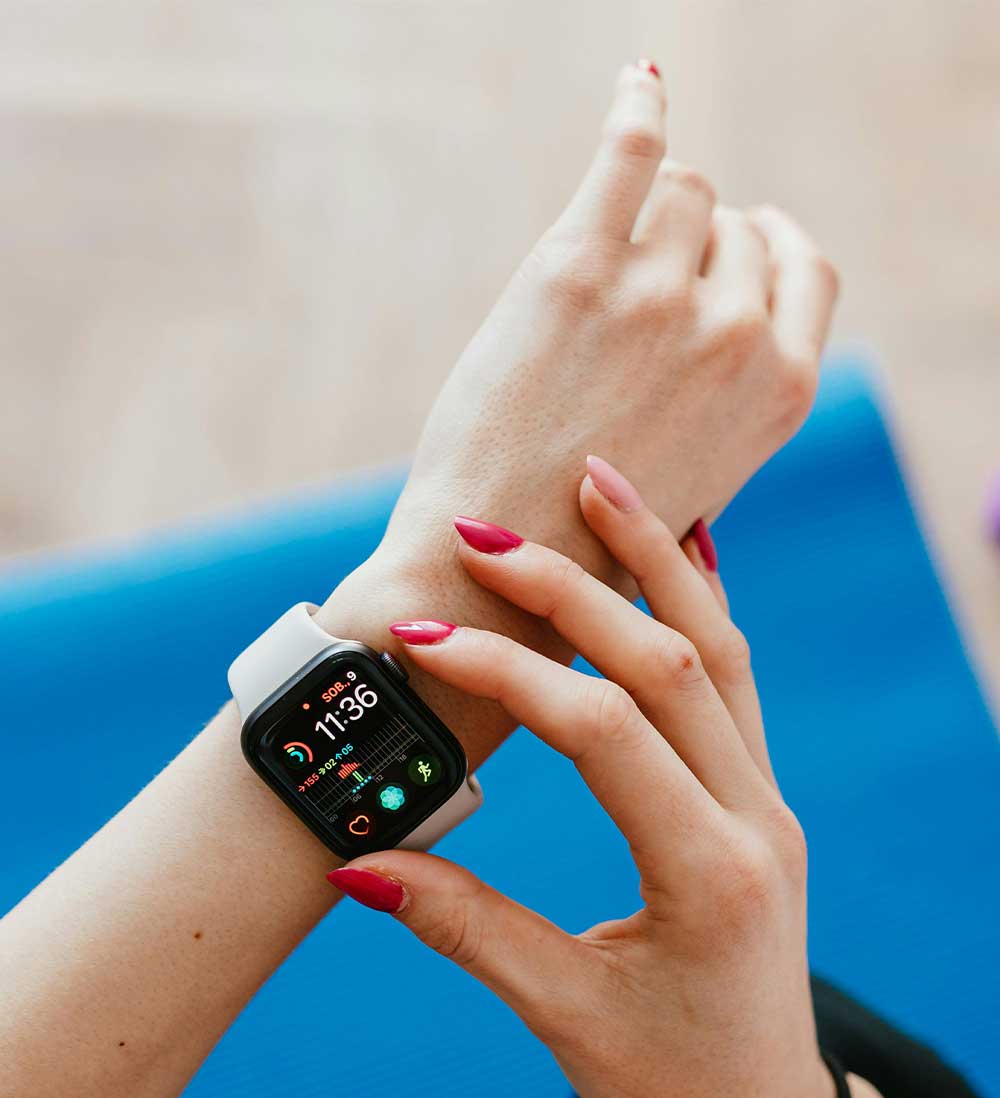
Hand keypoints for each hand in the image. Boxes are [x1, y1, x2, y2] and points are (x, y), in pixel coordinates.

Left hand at [321, 63, 836, 761]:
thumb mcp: (701, 481)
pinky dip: (638, 106)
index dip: (765, 250)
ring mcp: (662, 294)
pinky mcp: (579, 268)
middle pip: (731, 225)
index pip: (806, 268)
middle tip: (632, 293)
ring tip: (601, 262)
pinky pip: (630, 151)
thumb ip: (729, 404)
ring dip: (644, 214)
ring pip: (679, 189)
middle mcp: (740, 334)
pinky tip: (640, 85)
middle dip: (688, 246)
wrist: (500, 563)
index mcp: (782, 390)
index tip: (736, 243)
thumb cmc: (588, 534)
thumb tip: (736, 339)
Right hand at [327, 457, 833, 1097]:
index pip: (599, 732)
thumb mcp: (563, 1014)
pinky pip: (738, 681)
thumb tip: (357, 864)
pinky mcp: (759, 801)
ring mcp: (767, 803)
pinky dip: (701, 608)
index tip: (419, 641)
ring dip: (657, 563)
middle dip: (573, 587)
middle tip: (490, 530)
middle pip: (669, 663)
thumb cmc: (672, 1086)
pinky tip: (677, 550)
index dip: (505, 673)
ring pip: (721, 652)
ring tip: (601, 482)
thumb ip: (465, 928)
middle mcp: (753, 819)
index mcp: (707, 873)